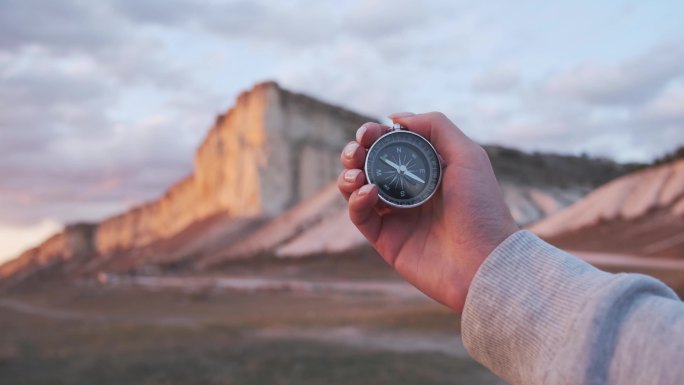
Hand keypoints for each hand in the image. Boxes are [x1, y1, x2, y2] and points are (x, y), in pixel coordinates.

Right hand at [338, 112, 517, 312]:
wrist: (483, 263)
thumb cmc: (481, 209)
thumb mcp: (467, 156)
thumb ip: (436, 128)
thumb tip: (397, 118)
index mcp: (428, 169)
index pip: (392, 145)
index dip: (375, 135)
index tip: (368, 132)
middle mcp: (409, 190)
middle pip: (369, 164)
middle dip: (356, 152)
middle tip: (356, 151)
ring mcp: (396, 215)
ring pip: (357, 188)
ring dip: (349, 175)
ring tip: (356, 173)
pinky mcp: (385, 240)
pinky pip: (360, 215)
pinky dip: (357, 200)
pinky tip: (369, 193)